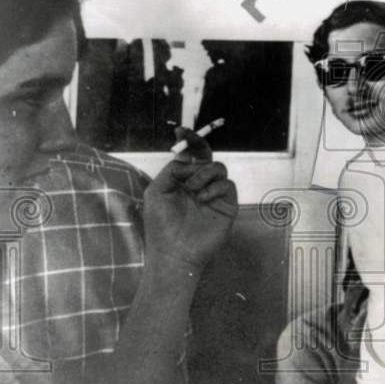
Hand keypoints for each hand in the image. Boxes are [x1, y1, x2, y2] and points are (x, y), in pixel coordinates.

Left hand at [144, 128, 237, 275]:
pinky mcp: (227, 206)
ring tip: (192, 189)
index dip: (188, 140)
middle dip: (200, 144)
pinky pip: (228, 185)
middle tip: (191, 143)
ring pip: (219, 168)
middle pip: (207, 156)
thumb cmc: (160, 225)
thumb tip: (190, 162)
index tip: (180, 130)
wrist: (174, 253)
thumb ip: (172, 170)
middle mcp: (199, 185)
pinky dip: (215, 187)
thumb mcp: (157, 191)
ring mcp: (214, 195)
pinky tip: (202, 199)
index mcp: (182, 181)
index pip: (189, 155)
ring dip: (203, 173)